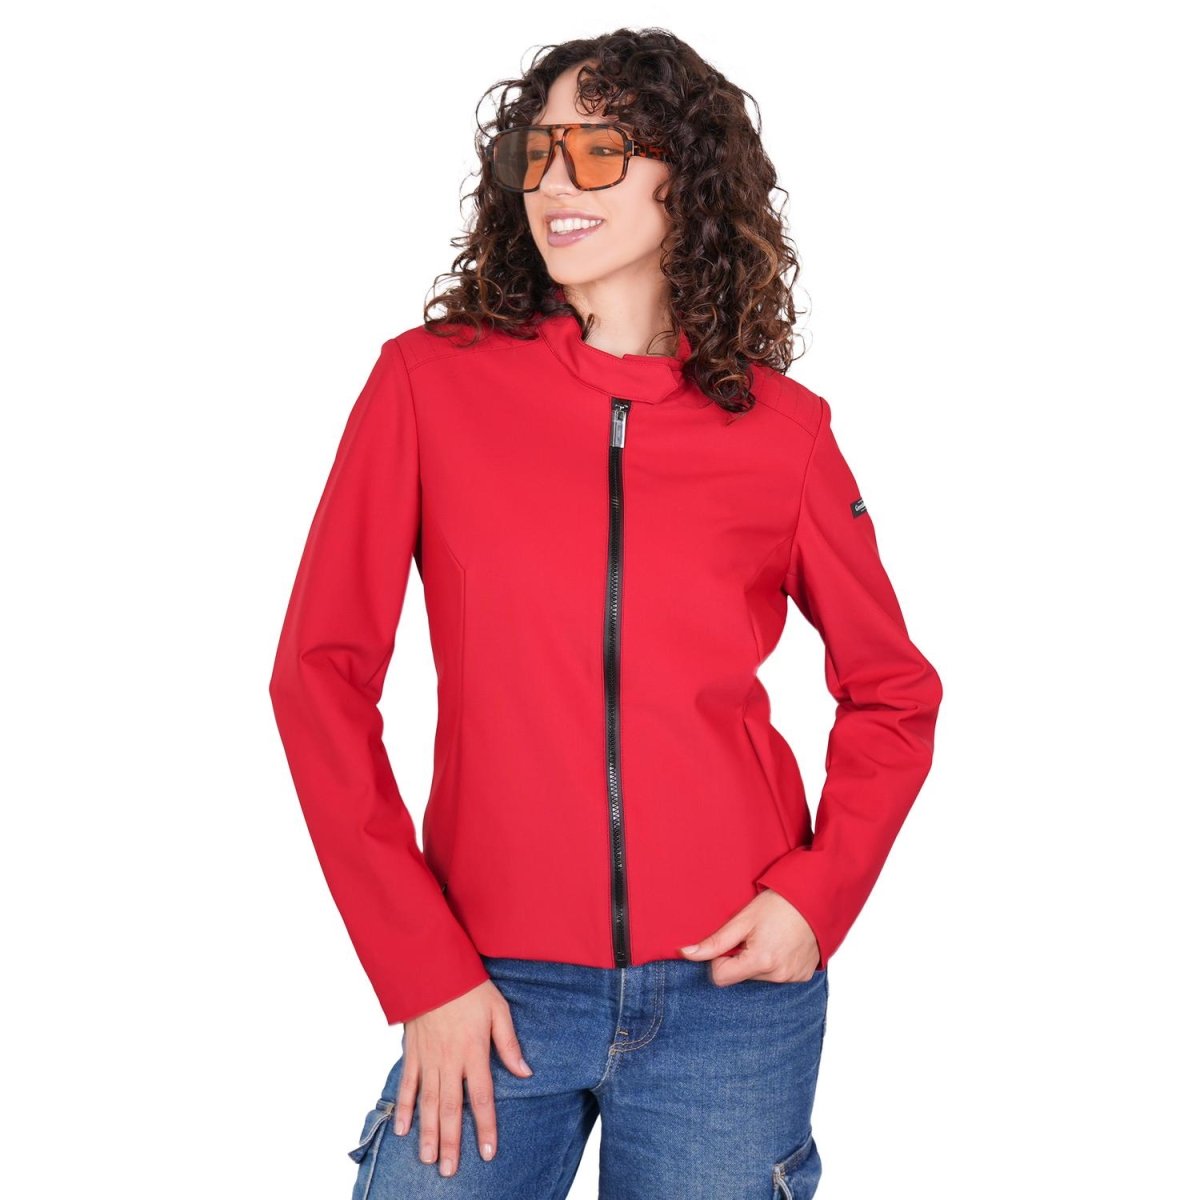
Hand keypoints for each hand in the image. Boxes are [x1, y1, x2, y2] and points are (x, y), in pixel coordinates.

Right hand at [392, 978, 533, 1176]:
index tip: (488, 1153)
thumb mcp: (498, 1009)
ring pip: (428, 1103)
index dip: (486, 1127)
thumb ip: (509, 1043)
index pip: (482, 1097)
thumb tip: (526, 1072)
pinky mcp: (412, 1052)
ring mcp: (428, 1058)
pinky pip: (406, 1084)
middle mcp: (449, 1060)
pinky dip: (402, 1108)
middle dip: (452, 1142)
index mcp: (473, 1051)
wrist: (433, 967)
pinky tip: (402, 1129)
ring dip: (428, 1133)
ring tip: (429, 1159)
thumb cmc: (469, 986)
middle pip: (452, 1108)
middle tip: (450, 1171)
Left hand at [679, 888, 821, 984]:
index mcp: (760, 962)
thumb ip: (715, 942)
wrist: (816, 897)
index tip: (731, 941)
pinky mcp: (804, 976)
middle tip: (754, 934)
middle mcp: (778, 976)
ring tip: (770, 936)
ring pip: (759, 977)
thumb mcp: (743, 919)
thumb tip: (685, 954)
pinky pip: (779, 976)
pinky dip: (776, 962)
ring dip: (759, 960)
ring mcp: (793, 978)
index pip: (720, 978)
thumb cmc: (778, 903)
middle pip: (741, 976)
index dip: (719, 959)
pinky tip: (783, 943)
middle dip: (741, 958)